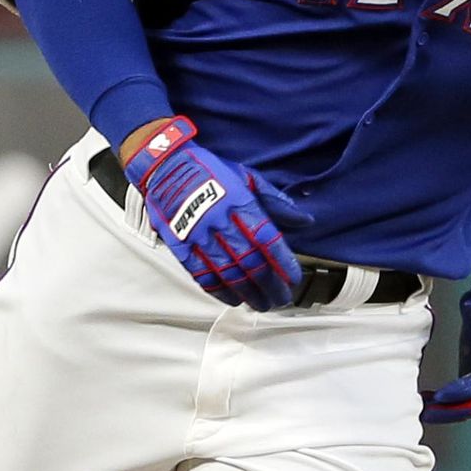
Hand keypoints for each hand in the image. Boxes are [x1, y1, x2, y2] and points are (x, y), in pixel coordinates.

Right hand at [125, 117, 311, 310]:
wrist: (165, 166)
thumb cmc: (210, 171)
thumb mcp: (247, 177)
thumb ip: (276, 201)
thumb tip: (305, 220)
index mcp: (239, 201)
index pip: (266, 238)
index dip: (282, 261)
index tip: (293, 278)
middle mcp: (218, 220)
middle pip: (249, 261)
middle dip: (269, 284)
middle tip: (282, 298)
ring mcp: (197, 234)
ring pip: (227, 272)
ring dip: (248, 293)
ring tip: (262, 304)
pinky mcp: (180, 245)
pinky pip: (201, 274)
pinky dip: (219, 290)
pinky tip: (233, 299)